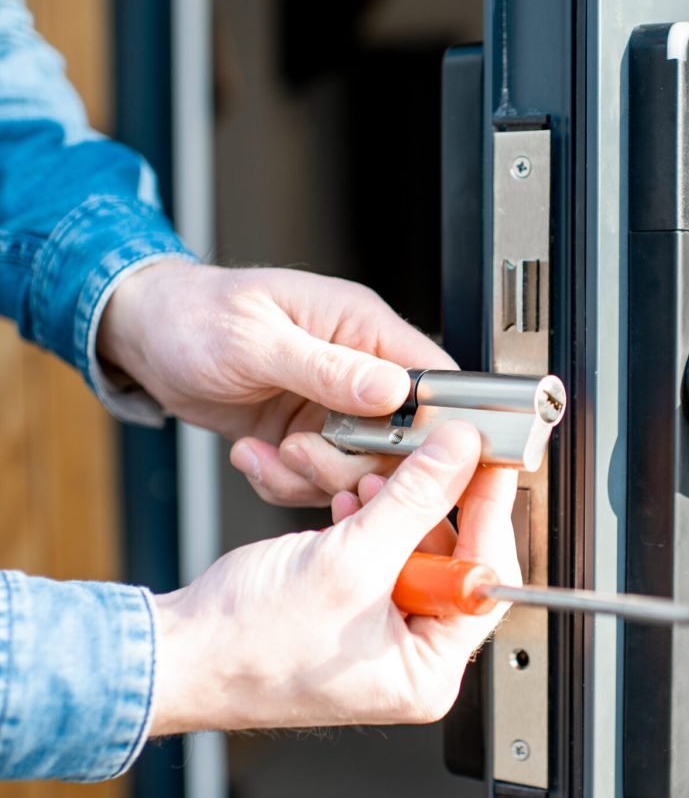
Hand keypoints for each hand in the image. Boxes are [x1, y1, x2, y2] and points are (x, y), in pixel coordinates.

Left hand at [97, 260, 454, 505]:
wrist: (147, 337)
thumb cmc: (194, 315)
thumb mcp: (256, 340)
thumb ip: (328, 367)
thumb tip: (393, 389)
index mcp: (362, 327)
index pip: (433, 378)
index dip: (433, 424)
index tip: (400, 455)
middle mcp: (358, 369)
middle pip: (401, 439)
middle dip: (354, 462)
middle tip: (302, 453)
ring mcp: (334, 408)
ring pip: (360, 469)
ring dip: (312, 476)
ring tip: (269, 453)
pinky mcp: (308, 436)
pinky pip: (318, 480)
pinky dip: (284, 482)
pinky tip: (253, 455)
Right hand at [150, 422, 518, 733]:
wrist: (177, 652)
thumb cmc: (247, 644)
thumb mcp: (349, 560)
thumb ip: (414, 500)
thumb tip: (460, 456)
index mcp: (427, 671)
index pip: (486, 580)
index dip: (489, 513)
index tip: (491, 463)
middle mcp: (412, 657)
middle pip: (454, 558)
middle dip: (429, 504)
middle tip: (432, 456)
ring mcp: (382, 632)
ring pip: (414, 547)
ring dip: (393, 505)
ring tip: (367, 481)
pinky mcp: (355, 609)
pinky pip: (381, 552)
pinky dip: (368, 520)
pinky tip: (349, 502)